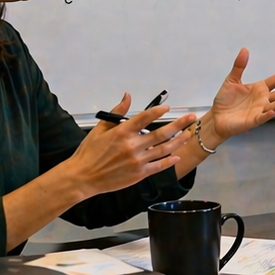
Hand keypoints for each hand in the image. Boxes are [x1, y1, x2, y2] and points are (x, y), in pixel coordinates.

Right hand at [62, 93, 196, 196]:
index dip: (158, 111)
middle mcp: (132, 146)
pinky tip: (178, 155)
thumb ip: (117, 112)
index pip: (145, 118)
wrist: (83, 177)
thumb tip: (127, 96)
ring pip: (164, 149)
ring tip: (189, 134)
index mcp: (122, 133)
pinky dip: (169, 161)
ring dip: (179, 141)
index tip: (168, 108)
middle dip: (179, 125)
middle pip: (161, 133)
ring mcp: (138, 161)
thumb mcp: (100, 129)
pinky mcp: (139, 174)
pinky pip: (159, 166)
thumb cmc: (89, 152)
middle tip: (191, 118)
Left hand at [202, 48, 274, 144]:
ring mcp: (260, 110)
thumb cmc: (225, 100)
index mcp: (260, 89)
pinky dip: (268, 114)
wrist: (216, 117)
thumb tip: (245, 49)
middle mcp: (263, 99)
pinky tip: (273, 110)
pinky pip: (263, 117)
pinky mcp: (253, 120)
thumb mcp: (232, 80)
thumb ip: (239, 65)